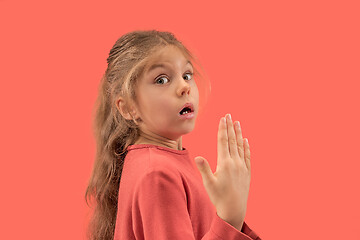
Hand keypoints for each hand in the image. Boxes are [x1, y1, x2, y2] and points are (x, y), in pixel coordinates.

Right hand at [194, 114, 250, 229]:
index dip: (222, 129)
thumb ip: (204, 168)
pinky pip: (247, 156)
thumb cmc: (219, 197)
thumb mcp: (209, 183)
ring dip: (238, 134)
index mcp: (224, 163)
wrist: (234, 210)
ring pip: (240, 146)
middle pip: (232, 140)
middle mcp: (235, 162)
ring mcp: (242, 167)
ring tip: (237, 123)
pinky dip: (246, 147)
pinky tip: (245, 140)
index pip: (223, 141)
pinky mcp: (247, 172)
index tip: (223, 118)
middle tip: (229, 115)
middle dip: (230, 127)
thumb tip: (198, 156)